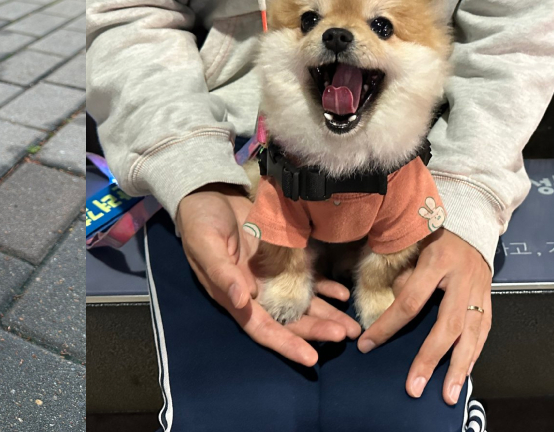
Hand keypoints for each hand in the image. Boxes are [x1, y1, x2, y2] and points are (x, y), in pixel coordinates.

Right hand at [177, 184, 361, 366]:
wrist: (209, 196)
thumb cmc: (201, 222)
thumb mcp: (206, 245)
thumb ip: (223, 273)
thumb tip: (242, 300)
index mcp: (235, 297)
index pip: (263, 328)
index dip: (286, 344)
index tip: (311, 358)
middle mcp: (256, 293)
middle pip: (290, 321)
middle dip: (316, 331)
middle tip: (346, 335)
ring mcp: (272, 277)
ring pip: (303, 304)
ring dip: (327, 315)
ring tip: (352, 326)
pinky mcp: (283, 259)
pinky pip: (307, 278)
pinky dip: (325, 287)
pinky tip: (342, 294)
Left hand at [358, 229, 491, 404]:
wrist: (471, 222)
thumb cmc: (432, 235)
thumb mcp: (411, 244)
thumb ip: (403, 277)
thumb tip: (398, 311)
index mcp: (437, 262)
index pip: (409, 301)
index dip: (387, 326)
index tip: (367, 345)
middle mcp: (462, 280)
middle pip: (447, 326)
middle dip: (430, 360)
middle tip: (413, 387)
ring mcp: (480, 291)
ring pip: (472, 335)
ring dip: (459, 367)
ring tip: (447, 395)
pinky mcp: (490, 299)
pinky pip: (483, 332)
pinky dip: (474, 355)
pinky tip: (463, 375)